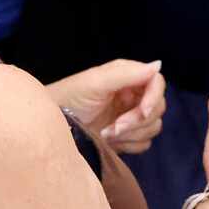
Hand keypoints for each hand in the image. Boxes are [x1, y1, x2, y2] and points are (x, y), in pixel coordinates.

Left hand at [50, 57, 165, 153]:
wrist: (50, 129)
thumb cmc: (68, 100)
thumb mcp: (95, 83)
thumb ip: (126, 73)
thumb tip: (158, 64)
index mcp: (127, 76)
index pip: (157, 83)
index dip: (154, 97)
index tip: (143, 111)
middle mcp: (132, 94)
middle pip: (157, 107)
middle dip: (137, 120)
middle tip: (114, 127)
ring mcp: (130, 116)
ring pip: (152, 126)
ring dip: (131, 134)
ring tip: (106, 133)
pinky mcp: (126, 137)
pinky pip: (144, 143)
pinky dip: (129, 144)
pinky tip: (110, 142)